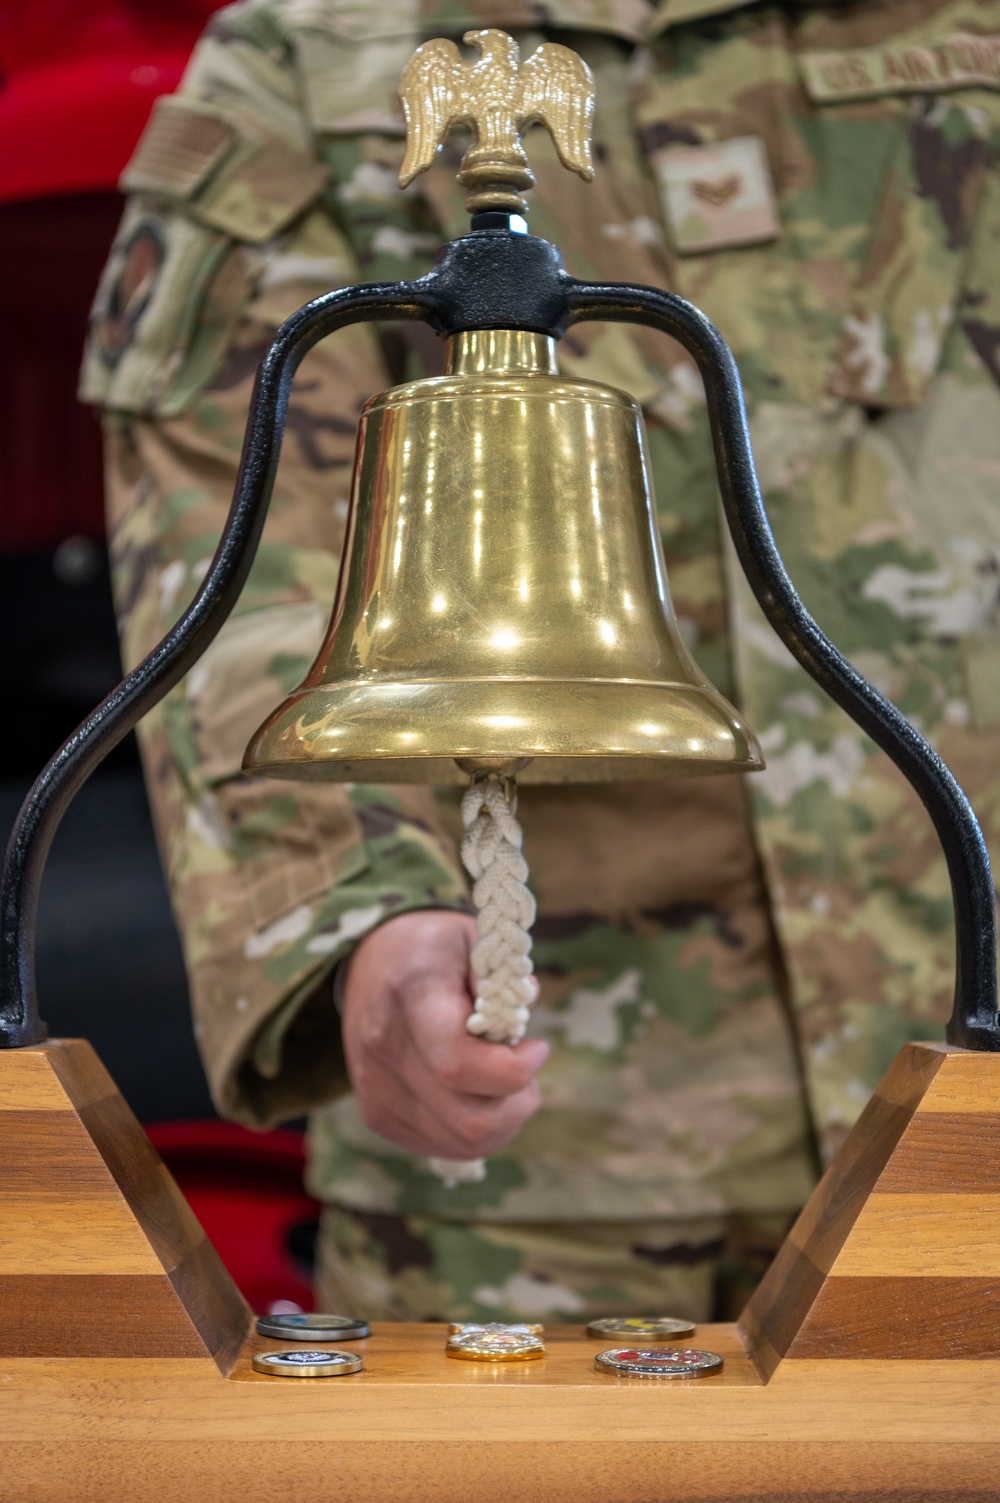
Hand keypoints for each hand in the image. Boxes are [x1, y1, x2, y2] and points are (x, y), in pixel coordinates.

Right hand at [339, 910, 546, 1160]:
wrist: (373, 960)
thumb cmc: (436, 949)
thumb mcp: (476, 940)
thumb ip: (506, 976)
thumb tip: (529, 1005)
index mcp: (410, 994)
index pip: (459, 1063)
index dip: (513, 1070)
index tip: (538, 1048)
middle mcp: (383, 1046)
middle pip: (468, 1119)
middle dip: (518, 1104)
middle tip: (527, 1070)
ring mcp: (374, 1086)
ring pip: (460, 1143)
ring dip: (502, 1122)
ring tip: (505, 1082)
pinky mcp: (375, 1112)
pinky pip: (441, 1146)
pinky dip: (475, 1131)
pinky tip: (479, 1095)